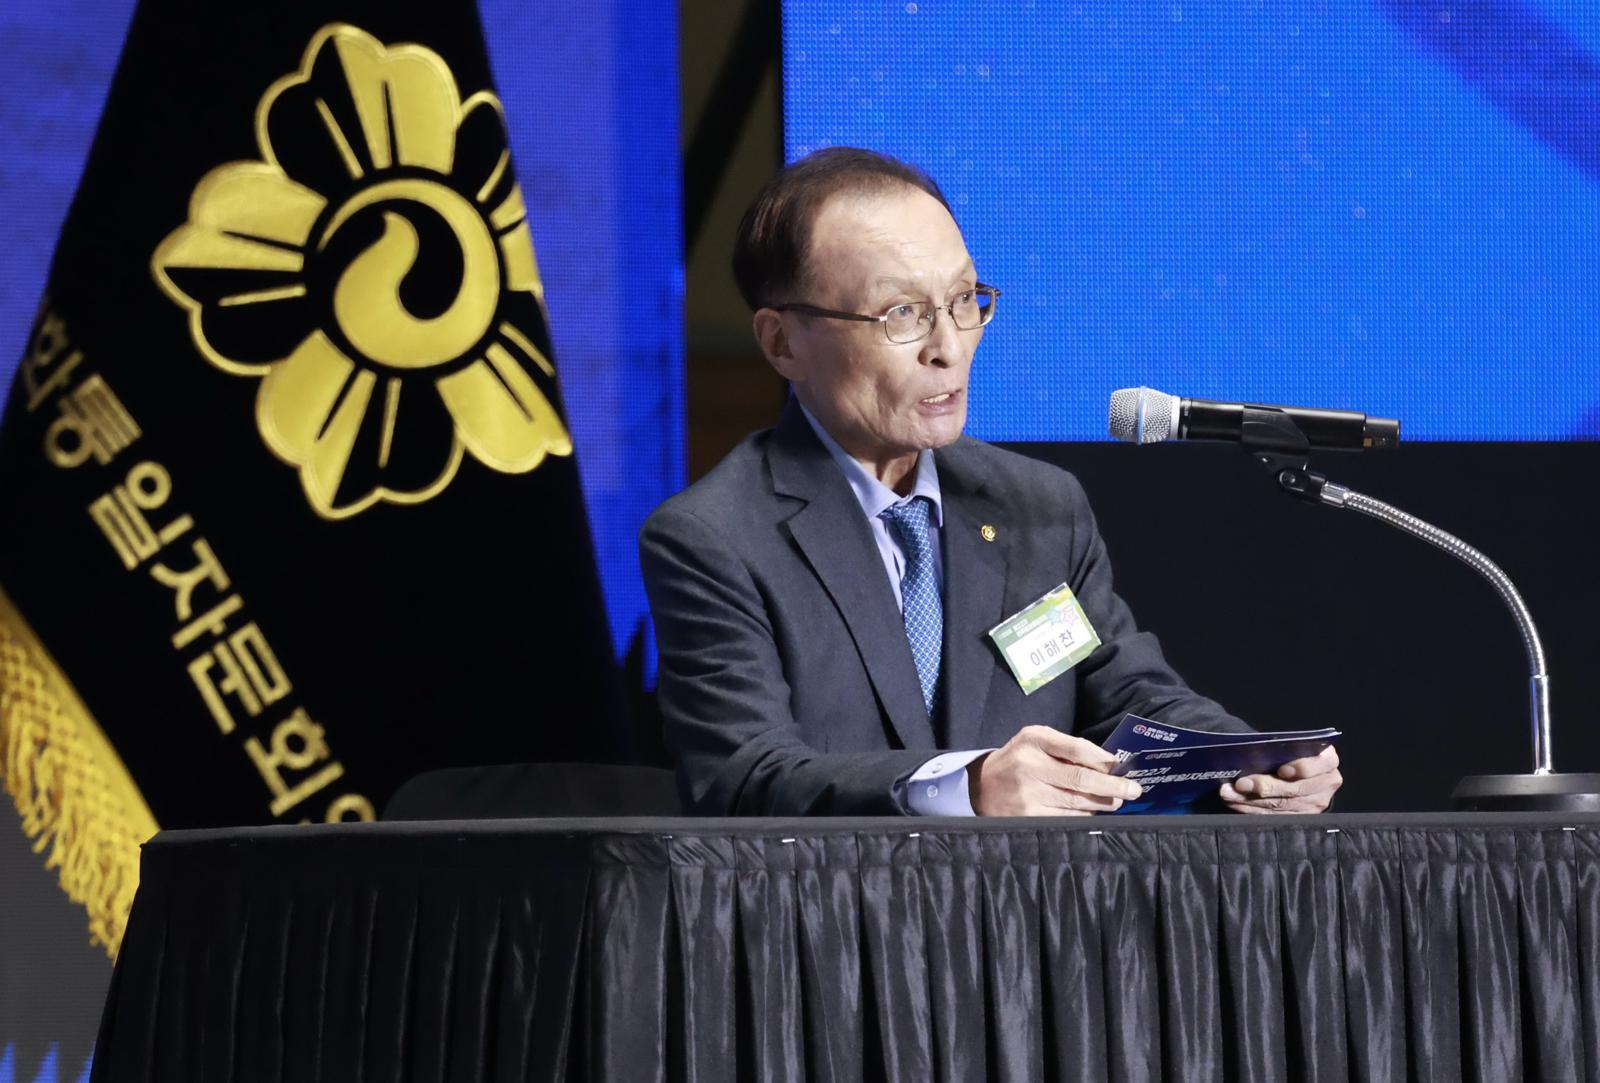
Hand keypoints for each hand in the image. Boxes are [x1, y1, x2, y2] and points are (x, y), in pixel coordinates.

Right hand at [970, 725, 1141, 815]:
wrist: (980, 787)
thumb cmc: (1019, 759)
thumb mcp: (1037, 741)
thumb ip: (1068, 747)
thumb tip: (1108, 763)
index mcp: (1034, 740)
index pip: (1078, 749)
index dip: (1104, 760)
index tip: (1122, 767)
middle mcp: (1030, 765)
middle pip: (1081, 779)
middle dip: (1113, 786)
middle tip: (1133, 790)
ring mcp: (1028, 794)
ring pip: (1077, 802)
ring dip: (1103, 803)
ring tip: (1117, 801)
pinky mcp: (1028, 816)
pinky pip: (1066, 818)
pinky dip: (1085, 816)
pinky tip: (1093, 812)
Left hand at [1220, 745, 1342, 813]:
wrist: (1303, 773)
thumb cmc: (1292, 753)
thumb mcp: (1293, 747)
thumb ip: (1282, 749)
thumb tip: (1251, 752)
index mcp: (1327, 761)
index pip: (1318, 765)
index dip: (1301, 768)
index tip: (1281, 770)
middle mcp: (1327, 784)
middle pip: (1295, 789)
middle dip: (1264, 786)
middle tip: (1240, 784)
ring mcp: (1316, 804)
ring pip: (1282, 805)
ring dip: (1251, 800)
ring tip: (1229, 794)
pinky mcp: (1303, 817)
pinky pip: (1276, 816)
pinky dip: (1253, 810)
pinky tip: (1236, 803)